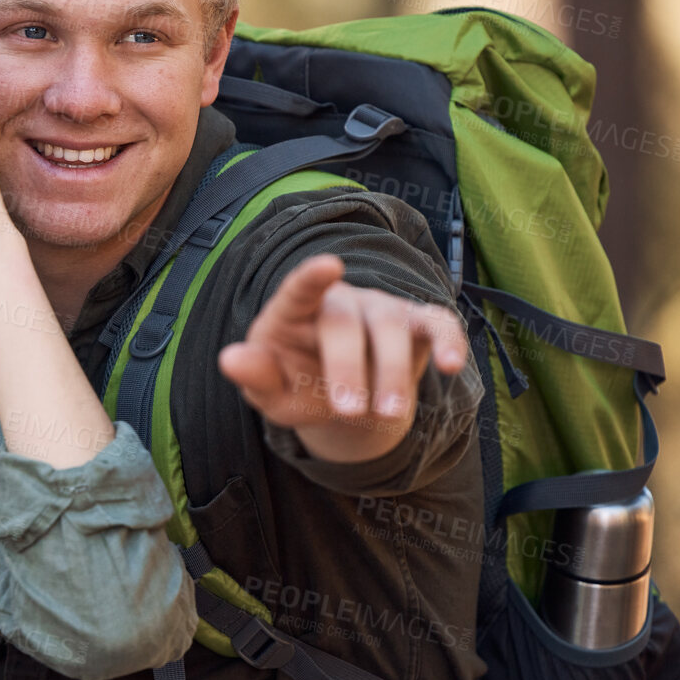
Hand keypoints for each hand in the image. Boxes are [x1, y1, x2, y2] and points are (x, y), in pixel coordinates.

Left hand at [218, 254, 469, 461]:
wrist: (345, 401)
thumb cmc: (298, 385)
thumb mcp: (273, 393)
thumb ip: (255, 376)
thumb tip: (228, 359)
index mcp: (295, 311)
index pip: (299, 289)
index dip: (312, 277)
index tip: (328, 266)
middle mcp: (341, 301)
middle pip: (345, 321)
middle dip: (348, 366)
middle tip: (350, 410)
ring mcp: (381, 309)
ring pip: (391, 326)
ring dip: (391, 371)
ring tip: (389, 413)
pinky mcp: (417, 325)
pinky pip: (438, 324)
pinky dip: (448, 341)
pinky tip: (451, 364)